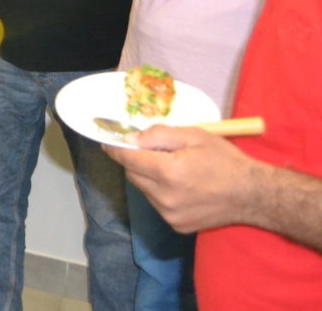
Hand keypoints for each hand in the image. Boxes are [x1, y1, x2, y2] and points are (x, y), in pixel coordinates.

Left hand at [106, 125, 256, 232]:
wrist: (253, 195)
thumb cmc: (225, 160)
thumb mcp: (194, 136)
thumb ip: (159, 134)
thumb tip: (132, 138)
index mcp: (168, 172)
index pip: (128, 159)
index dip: (116, 148)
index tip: (107, 141)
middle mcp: (165, 197)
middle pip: (133, 175)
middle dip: (136, 161)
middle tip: (151, 151)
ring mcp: (170, 215)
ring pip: (144, 190)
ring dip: (148, 178)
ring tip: (172, 169)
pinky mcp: (177, 225)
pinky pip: (157, 204)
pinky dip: (160, 193)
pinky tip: (181, 186)